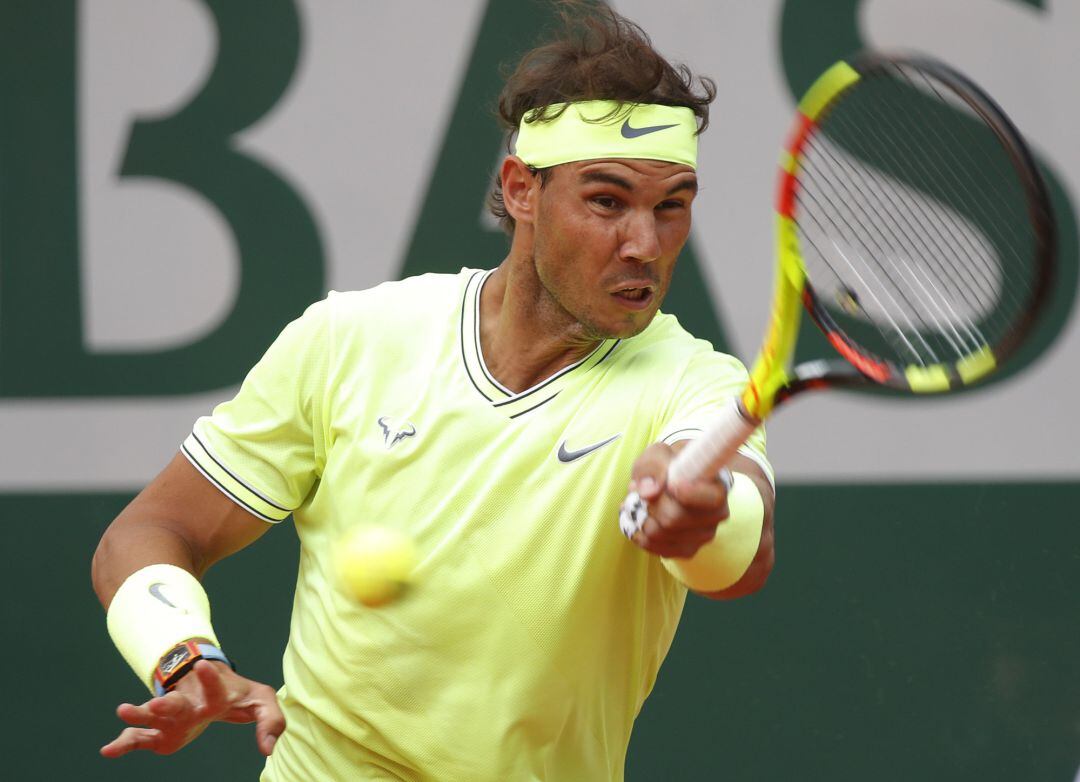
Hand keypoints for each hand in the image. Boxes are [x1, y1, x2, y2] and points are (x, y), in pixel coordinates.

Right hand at [101, 660, 284, 757]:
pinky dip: (124, 744)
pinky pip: (139, 739)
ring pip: (153, 716)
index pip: (215, 686)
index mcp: (216, 694)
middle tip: (159, 703)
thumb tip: (268, 750)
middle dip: (167, 704)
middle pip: (177, 703)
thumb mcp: (263, 702)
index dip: (210, 678)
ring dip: (140, 715)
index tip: (202, 665)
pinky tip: (108, 751)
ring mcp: (172, 717)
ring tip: (123, 711)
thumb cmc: (239, 695)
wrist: (210, 683)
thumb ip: (271, 723)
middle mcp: (190, 703)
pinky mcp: (161, 734)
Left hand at [627, 442, 728, 557]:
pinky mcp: (688, 550)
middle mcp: (718, 514)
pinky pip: (654, 548)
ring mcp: (704, 535)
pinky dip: (640, 533)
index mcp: (719, 486)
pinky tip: (640, 518)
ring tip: (641, 502)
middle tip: (642, 490)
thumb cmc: (668, 465)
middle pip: (674, 518)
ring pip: (660, 534)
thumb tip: (648, 492)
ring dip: (641, 517)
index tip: (671, 485)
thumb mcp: (659, 454)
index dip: (688, 494)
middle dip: (650, 503)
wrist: (670, 481)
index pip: (712, 499)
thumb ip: (654, 466)